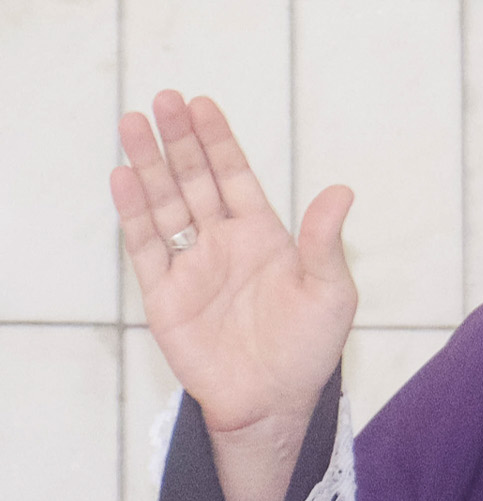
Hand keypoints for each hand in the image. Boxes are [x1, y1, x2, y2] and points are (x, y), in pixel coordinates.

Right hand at [111, 92, 357, 437]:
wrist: (274, 402)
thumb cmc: (310, 349)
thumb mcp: (331, 292)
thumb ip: (325, 242)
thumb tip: (342, 190)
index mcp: (264, 236)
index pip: (236, 177)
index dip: (218, 141)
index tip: (202, 103)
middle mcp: (223, 243)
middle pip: (194, 181)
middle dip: (179, 141)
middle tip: (163, 99)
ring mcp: (191, 266)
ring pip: (164, 204)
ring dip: (148, 165)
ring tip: (131, 123)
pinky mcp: (164, 296)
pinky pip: (145, 247)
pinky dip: (133, 213)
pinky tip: (123, 178)